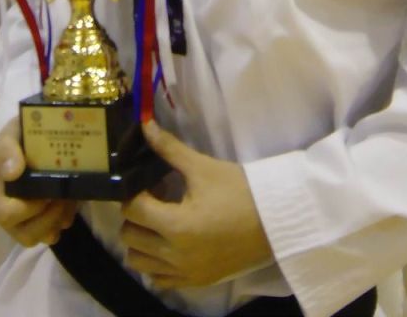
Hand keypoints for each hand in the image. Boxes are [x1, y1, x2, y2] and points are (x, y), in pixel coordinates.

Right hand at [0, 116, 76, 246]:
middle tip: (64, 197)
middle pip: (22, 232)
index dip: (30, 208)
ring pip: (34, 238)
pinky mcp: (27, 222)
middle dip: (48, 217)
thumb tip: (12, 171)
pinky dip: (59, 223)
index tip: (48, 192)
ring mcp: (12, 218)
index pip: (4, 213)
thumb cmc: (17, 136)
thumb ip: (9, 148)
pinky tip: (68, 205)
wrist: (24, 139)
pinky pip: (44, 236)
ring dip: (55, 222)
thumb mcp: (12, 132)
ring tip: (68, 201)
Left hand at [120, 122, 271, 290]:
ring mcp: (185, 272)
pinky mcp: (196, 281)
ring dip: (140, 240)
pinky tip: (168, 243)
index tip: (147, 182)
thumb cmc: (240, 192)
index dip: (134, 192)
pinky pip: (159, 279)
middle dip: (135, 214)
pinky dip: (155, 263)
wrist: (276, 222)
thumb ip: (169, 149)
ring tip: (159, 221)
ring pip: (139, 262)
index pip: (133, 209)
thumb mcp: (204, 168)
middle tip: (153, 199)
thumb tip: (145, 124)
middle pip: (130, 237)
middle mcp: (175, 255)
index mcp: (176, 225)